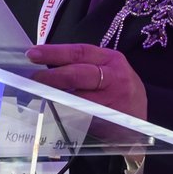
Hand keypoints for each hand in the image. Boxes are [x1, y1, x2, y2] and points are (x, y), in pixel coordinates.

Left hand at [25, 43, 146, 121]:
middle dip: (51, 77)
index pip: (79, 52)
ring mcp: (114, 101)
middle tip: (32, 79)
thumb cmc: (118, 91)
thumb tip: (45, 67)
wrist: (141, 119)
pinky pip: (82, 117)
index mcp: (111, 60)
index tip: (32, 54)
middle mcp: (115, 78)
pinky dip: (65, 115)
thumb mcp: (108, 72)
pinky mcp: (110, 121)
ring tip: (37, 96)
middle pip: (78, 74)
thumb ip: (83, 66)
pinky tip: (53, 113)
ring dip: (55, 98)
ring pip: (77, 98)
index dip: (54, 52)